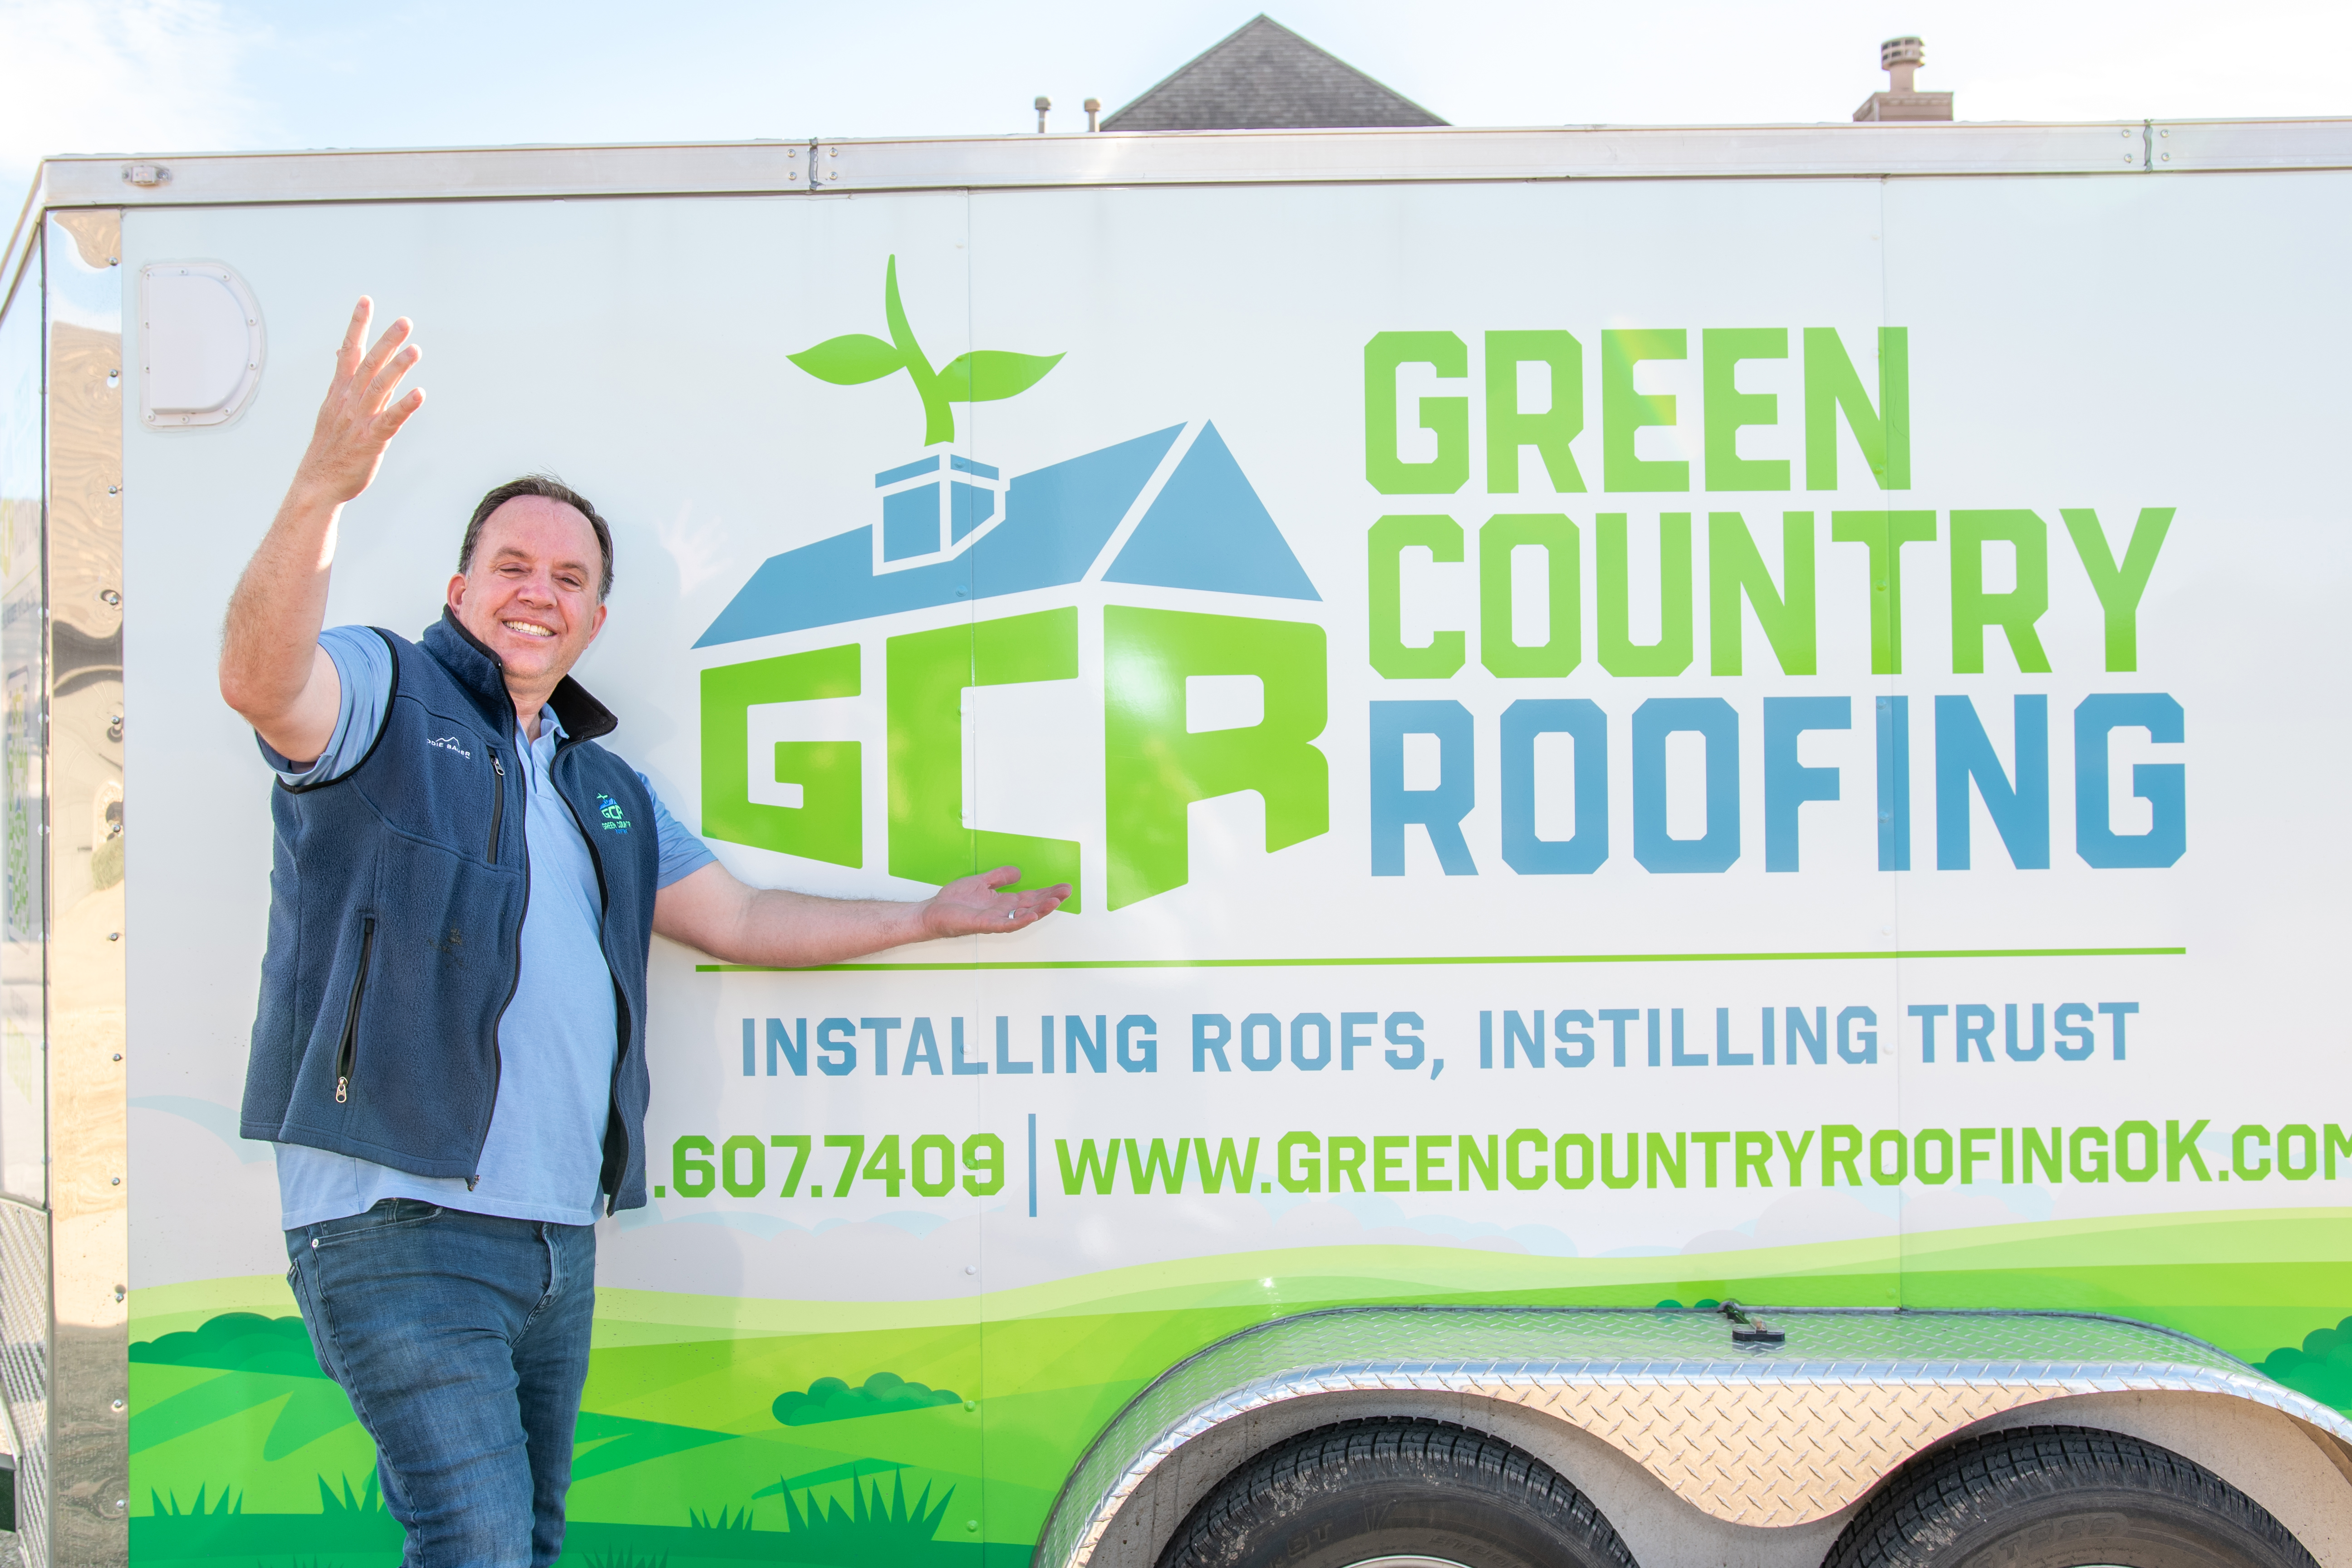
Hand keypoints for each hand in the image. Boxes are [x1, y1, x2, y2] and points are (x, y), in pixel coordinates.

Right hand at [289, 298, 424, 508]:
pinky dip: (405, 406)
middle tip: (405, 321)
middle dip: (386, 340)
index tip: (366, 301)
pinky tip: (420, 393)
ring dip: (397, 367)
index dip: (357, 325)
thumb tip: (344, 355)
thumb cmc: (329, 450)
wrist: (316, 485)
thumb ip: (346, 383)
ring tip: (415, 349)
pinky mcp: (371, 440)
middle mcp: (348, 402)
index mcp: (339, 393)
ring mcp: (359, 420)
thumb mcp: (333, 410)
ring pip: (379, 387)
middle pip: (368, 364)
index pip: (348, 351)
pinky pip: (390, 420)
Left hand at [919, 865, 1067, 938]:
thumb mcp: (981, 882)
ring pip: (1022, 917)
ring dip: (1039, 910)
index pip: (1030, 898)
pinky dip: (1018, 921)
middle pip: (1031, 906)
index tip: (1062, 887)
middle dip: (1050, 900)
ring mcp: (994, 920)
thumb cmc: (954, 901)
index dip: (1047, 892)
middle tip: (1066, 892)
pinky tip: (1030, 915)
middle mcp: (1002, 913)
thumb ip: (999, 877)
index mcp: (1003, 903)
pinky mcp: (983, 924)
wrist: (933, 912)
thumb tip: (1019, 872)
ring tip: (1054, 902)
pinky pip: (1004, 924)